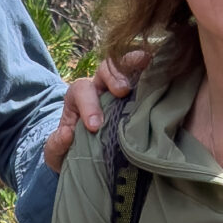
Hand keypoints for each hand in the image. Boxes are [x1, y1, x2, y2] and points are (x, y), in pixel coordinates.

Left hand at [39, 53, 146, 172]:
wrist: (85, 155)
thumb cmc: (71, 150)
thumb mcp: (56, 153)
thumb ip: (56, 145)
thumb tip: (67, 134)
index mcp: (78, 97)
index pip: (82, 90)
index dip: (89, 105)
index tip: (95, 126)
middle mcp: (99, 87)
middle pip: (105, 69)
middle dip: (114, 76)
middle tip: (123, 91)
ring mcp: (121, 88)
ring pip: (128, 67)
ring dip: (137, 68)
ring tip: (151, 74)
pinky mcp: (138, 95)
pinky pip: (146, 78)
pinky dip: (155, 74)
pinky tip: (167, 76)